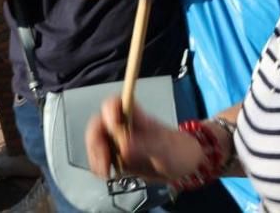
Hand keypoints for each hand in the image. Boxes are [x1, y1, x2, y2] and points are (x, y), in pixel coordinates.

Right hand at [85, 96, 205, 181]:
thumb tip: (124, 146)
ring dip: (95, 156)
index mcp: (137, 118)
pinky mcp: (117, 157)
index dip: (109, 111)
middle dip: (96, 142)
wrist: (184, 167)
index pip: (116, 103)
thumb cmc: (179, 152)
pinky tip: (108, 175)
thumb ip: (146, 146)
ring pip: (96, 142)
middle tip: (104, 162)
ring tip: (106, 172)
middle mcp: (124, 127)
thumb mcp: (166, 149)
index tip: (112, 128)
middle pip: (99, 124)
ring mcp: (119, 142)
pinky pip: (100, 158)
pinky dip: (99, 166)